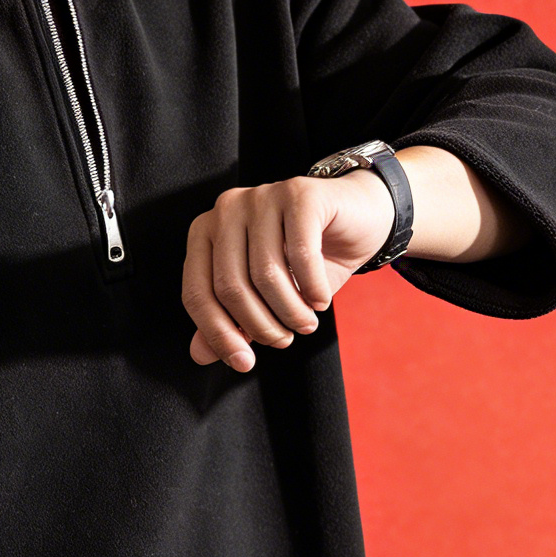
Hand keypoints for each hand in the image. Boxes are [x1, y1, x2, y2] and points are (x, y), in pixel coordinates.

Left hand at [182, 168, 394, 371]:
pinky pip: (300, 254)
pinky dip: (312, 288)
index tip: (243, 363)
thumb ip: (229, 321)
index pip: (197, 293)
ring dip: (289, 312)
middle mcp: (226, 209)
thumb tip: (199, 355)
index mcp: (205, 233)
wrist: (359, 218)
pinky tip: (320, 299)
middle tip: (285, 340)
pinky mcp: (299, 193)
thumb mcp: (264, 297)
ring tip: (305, 323)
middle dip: (260, 326)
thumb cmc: (306, 259)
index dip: (218, 335)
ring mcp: (262, 196)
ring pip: (265, 274)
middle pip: (230, 286)